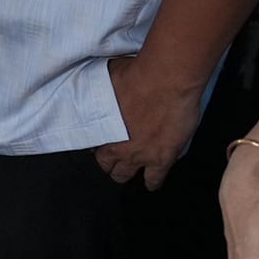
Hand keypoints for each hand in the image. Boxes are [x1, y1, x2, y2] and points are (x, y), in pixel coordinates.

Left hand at [94, 54, 203, 190]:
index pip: (92, 145)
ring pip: (126, 175)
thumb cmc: (135, 75)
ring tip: (128, 174)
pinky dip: (152, 183)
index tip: (100, 145)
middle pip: (107, 164)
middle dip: (109, 163)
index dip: (97, 146)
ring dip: (127, 174)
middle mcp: (117, 145)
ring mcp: (140, 155)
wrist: (166, 81)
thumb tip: (96, 87)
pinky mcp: (162, 159)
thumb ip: (101, 91)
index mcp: (102, 127)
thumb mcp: (106, 80)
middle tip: (112, 161)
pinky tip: (151, 184)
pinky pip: (154, 179)